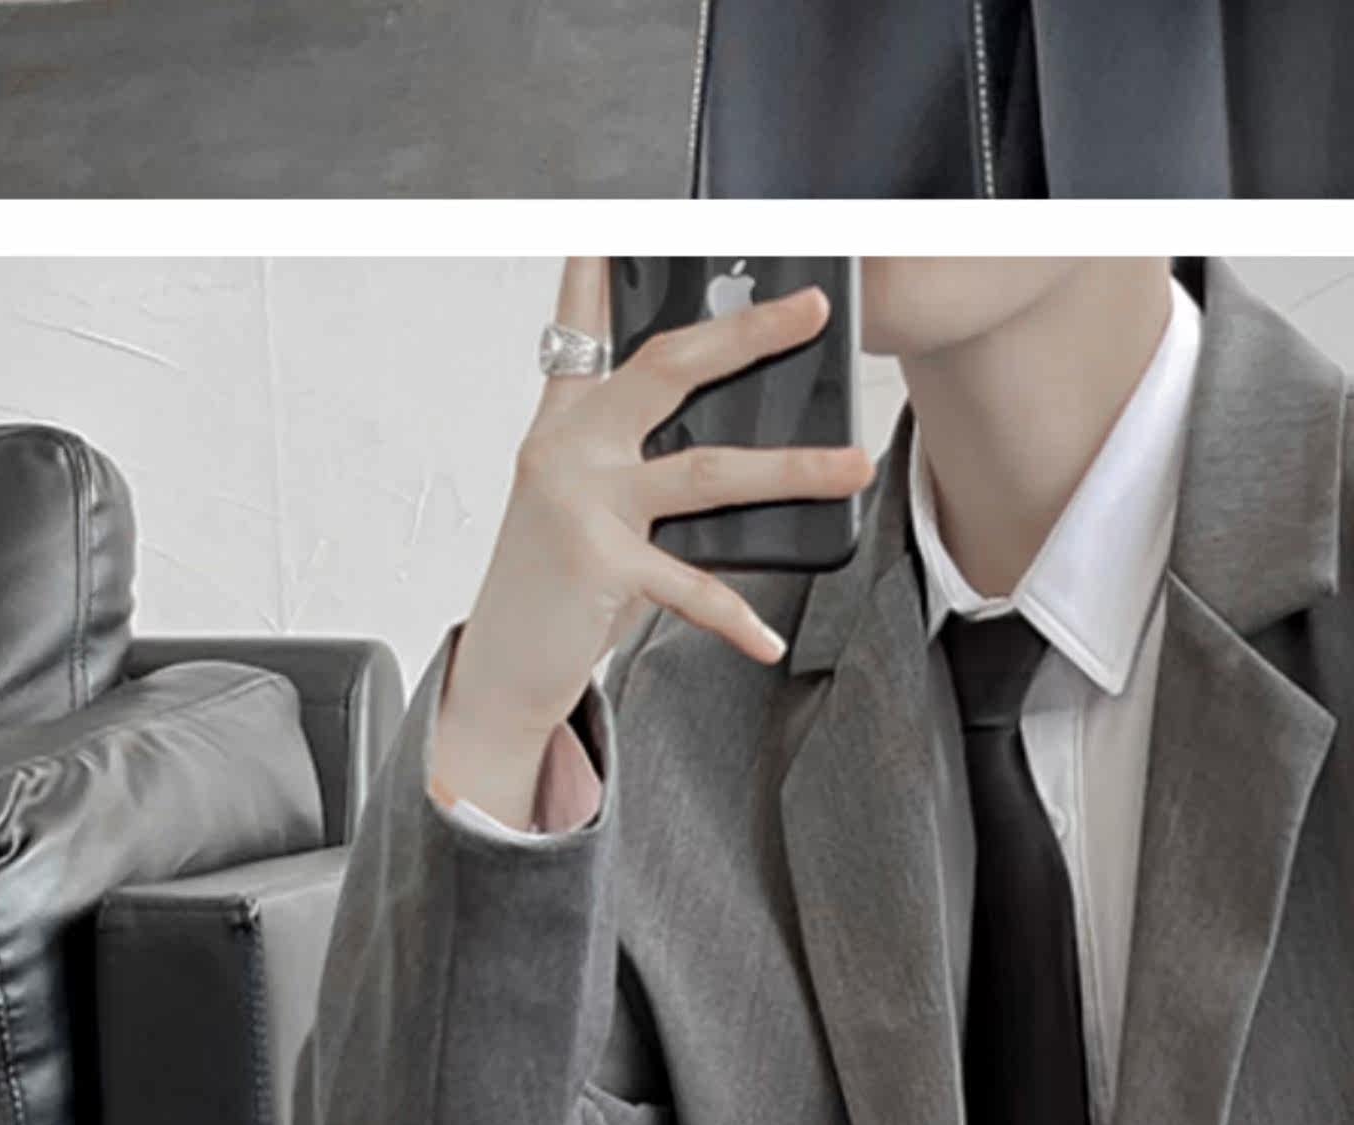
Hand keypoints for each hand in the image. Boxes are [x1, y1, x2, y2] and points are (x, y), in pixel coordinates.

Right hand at [436, 256, 874, 825]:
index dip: (595, 277)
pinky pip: (688, 585)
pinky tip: (768, 641)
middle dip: (746, 332)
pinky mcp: (597, 563)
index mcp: (564, 429)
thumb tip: (733, 459)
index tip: (617, 227)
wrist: (501, 670)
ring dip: (792, 469)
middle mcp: (568, 451)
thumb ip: (640, 474)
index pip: (580, 334)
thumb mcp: (588, 514)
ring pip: (706, 471)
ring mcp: (581, 503)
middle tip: (809, 309)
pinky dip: (734, 618)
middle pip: (669, 369)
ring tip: (852, 464)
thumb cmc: (551, 591)